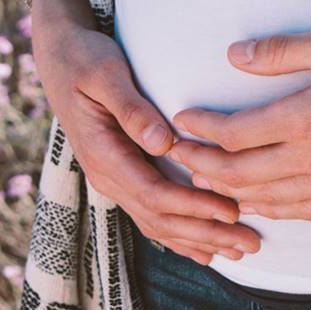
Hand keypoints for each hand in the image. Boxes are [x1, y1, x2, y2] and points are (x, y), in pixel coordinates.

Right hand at [31, 21, 261, 263]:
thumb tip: (161, 141)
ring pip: (159, 224)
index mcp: (103, 155)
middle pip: (161, 219)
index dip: (194, 207)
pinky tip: (207, 250)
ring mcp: (115, 181)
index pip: (154, 194)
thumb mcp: (105, 75)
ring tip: (239, 252)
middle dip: (206, 235)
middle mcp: (108, 176)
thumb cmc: (85, 60)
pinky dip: (181, 236)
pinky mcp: (125, 177)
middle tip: (250, 244)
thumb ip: (131, 108)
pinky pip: (153, 215)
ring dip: (199, 241)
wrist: (59, 57)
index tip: (231, 211)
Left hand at [167, 23, 310, 220]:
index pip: (232, 136)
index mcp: (306, 121)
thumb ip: (286, 51)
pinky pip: (301, 215)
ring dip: (229, 193)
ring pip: (266, 202)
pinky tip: (259, 203)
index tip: (182, 120)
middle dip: (201, 166)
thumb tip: (235, 56)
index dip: (199, 129)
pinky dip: (269, 210)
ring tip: (207, 180)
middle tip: (181, 154)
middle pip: (239, 177)